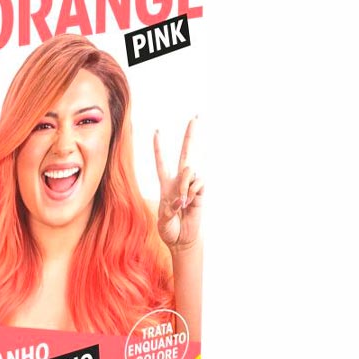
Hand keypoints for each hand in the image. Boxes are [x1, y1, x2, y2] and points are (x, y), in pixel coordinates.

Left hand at [153, 117, 203, 252]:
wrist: (182, 240)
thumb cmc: (169, 230)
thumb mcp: (163, 218)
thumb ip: (170, 205)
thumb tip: (183, 194)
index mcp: (166, 184)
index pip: (161, 162)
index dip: (159, 148)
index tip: (156, 131)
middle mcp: (179, 181)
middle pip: (185, 154)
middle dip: (190, 136)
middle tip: (195, 118)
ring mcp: (191, 186)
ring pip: (189, 172)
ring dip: (184, 186)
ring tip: (183, 203)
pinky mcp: (201, 193)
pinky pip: (198, 184)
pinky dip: (193, 192)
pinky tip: (191, 202)